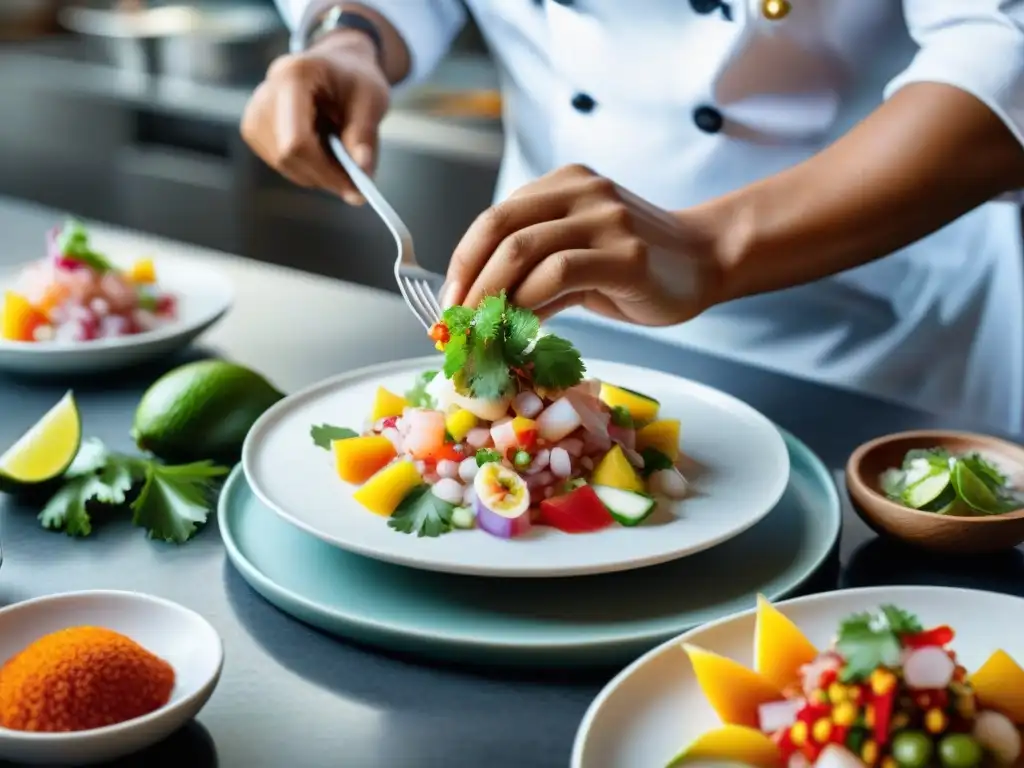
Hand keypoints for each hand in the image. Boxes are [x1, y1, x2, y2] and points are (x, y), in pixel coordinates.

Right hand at [241, 32, 389, 204]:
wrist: (336, 64)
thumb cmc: (355, 78)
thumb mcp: (372, 100)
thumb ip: (365, 135)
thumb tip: (362, 173)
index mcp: (293, 76)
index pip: (296, 140)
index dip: (324, 170)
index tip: (353, 188)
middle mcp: (265, 93)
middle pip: (287, 156)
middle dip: (323, 175)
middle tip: (354, 182)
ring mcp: (255, 112)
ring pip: (283, 164)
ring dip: (316, 171)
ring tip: (340, 152)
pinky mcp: (254, 129)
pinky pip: (280, 163)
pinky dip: (305, 167)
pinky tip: (322, 149)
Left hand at [442, 165, 725, 324]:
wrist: (706, 260)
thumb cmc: (637, 264)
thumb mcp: (579, 253)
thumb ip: (535, 268)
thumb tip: (482, 309)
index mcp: (565, 184)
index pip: (496, 218)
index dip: (464, 260)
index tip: (450, 301)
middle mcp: (582, 192)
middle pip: (501, 229)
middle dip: (469, 279)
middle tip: (456, 320)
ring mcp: (605, 220)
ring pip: (524, 250)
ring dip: (492, 295)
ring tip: (482, 329)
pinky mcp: (626, 256)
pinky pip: (559, 275)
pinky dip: (530, 303)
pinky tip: (523, 328)